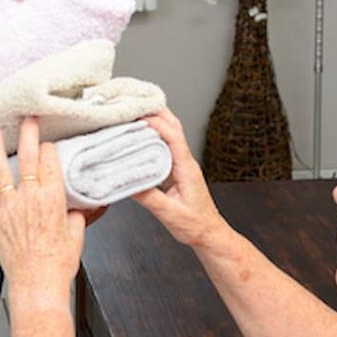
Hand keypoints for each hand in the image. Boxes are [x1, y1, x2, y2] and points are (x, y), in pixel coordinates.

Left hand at [0, 117, 85, 302]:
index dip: (50, 149)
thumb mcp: (77, 234)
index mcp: (53, 198)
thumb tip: (78, 207)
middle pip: (29, 157)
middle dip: (29, 133)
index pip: (50, 161)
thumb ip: (76, 214)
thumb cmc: (58, 263)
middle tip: (27, 116)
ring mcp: (10, 207)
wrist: (38, 284)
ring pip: (2, 169)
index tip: (49, 144)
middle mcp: (30, 198)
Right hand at [134, 110, 229, 250]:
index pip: (173, 136)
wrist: (209, 234)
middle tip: (134, 101)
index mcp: (187, 168)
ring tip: (133, 113)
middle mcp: (186, 162)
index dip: (156, 122)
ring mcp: (182, 165)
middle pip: (173, 127)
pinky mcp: (176, 171)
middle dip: (155, 111)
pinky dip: (152, 137)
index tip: (137, 114)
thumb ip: (149, 198)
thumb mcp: (170, 214)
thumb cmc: (195, 226)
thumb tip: (127, 183)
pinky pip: (164, 147)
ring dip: (154, 121)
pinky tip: (139, 137)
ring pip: (169, 134)